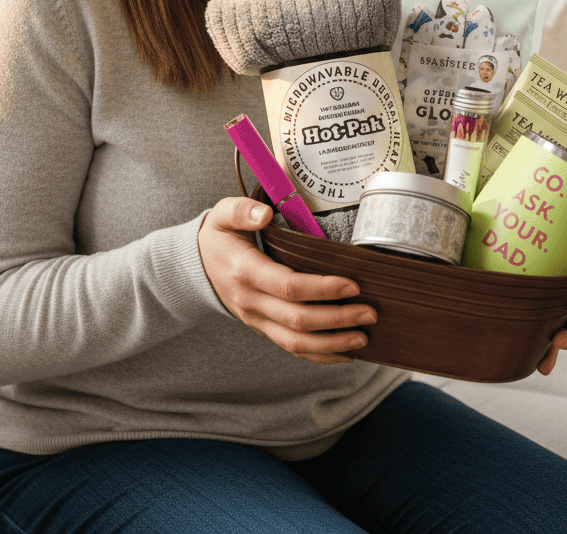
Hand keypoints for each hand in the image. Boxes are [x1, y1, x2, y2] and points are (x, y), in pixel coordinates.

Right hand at [197, 197, 375, 363]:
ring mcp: (256, 319)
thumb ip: (242, 211)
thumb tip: (264, 214)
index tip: (352, 285)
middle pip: (298, 320)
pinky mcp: (264, 328)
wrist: (196, 266)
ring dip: (332, 344)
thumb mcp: (222, 215)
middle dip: (337, 319)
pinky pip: (292, 348)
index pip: (288, 286)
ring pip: (296, 343)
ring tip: (363, 337)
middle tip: (370, 312)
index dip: (322, 288)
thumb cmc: (219, 236)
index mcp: (245, 271)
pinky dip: (320, 355)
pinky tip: (346, 352)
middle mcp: (251, 301)